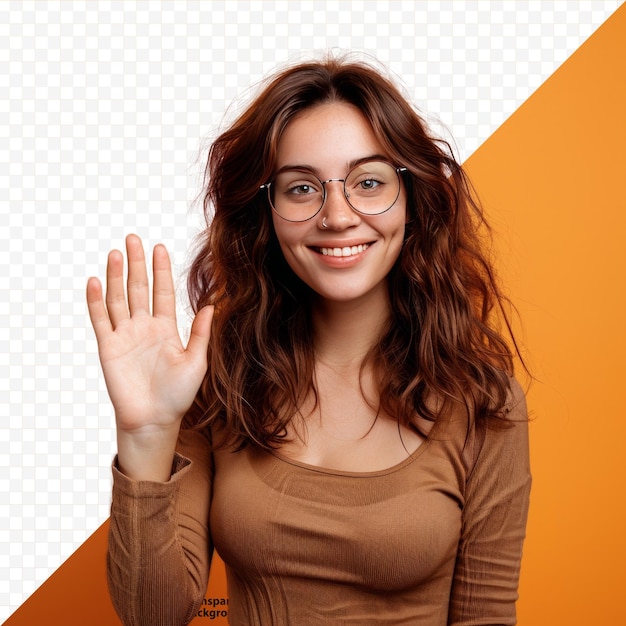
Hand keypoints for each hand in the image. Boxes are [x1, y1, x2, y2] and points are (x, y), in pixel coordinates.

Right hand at [87, 234, 212, 479]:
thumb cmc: (178, 395)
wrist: (154, 420)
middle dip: (136, 264)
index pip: (162, 292)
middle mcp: (144, 327)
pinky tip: (95, 281)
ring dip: (115, 276)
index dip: (161, 270)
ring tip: (115, 253)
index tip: (159, 247)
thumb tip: (211, 306)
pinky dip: (96, 301)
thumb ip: (200, 334)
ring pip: (118, 299)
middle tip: (133, 238)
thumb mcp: (196, 362)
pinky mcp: (108, 347)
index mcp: (166, 328)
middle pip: (138, 288)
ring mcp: (125, 336)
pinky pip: (100, 320)